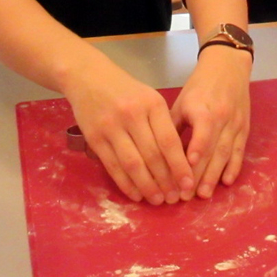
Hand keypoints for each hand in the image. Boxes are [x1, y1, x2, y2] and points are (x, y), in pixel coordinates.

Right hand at [61, 57, 193, 204]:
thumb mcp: (149, 98)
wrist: (87, 76)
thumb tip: (178, 161)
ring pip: (133, 164)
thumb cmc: (125, 90)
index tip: (188, 184)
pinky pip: (112, 166)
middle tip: (174, 198)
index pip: (169, 140)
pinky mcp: (94, 138)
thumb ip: (162, 125)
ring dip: (147, 186)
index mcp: (152, 104)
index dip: (179, 166)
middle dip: (166, 181)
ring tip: (158, 200)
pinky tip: (136, 194)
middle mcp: (132, 115)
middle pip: (152, 155)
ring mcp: (111, 127)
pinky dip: (125, 183)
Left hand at [172, 44, 251, 198]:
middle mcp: (222, 118)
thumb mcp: (182, 102)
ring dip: (215, 176)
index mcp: (203, 109)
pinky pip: (240, 151)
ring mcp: (236, 124)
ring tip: (204, 194)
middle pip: (212, 150)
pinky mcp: (245, 129)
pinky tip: (226, 182)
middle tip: (187, 195)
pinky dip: (234, 167)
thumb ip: (174, 127)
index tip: (183, 175)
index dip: (194, 155)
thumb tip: (160, 154)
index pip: (201, 135)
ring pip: (226, 154)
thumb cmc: (200, 86)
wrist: (229, 67)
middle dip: (200, 175)